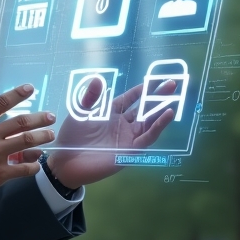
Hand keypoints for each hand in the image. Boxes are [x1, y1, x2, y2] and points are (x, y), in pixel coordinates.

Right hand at [0, 85, 54, 212]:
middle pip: (22, 122)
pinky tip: (36, 164)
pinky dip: (33, 165)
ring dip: (43, 138)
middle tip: (50, 117)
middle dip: (40, 118)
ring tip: (50, 136)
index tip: (31, 89)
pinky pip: (24, 168)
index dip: (19, 94)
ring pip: (28, 142)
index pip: (2, 102)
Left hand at [47, 79, 175, 187]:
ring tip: (173, 98)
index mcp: (111, 113)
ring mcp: (127, 137)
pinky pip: (147, 137)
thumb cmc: (72, 136)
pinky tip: (167, 115)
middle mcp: (122, 125)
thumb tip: (98, 79)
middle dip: (157, 97)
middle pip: (144, 109)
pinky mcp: (130, 150)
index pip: (130, 99)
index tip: (154, 80)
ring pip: (149, 122)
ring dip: (161, 111)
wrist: (66, 161)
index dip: (141, 90)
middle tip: (172, 84)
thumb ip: (91, 97)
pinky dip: (158, 126)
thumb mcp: (80, 112)